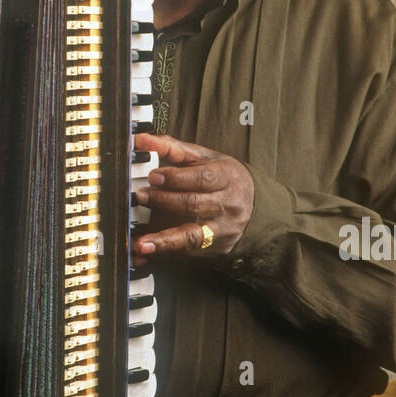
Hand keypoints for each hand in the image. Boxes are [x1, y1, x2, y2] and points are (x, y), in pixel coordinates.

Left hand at [131, 131, 254, 262]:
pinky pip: (187, 254)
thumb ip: (172, 148)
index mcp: (226, 177)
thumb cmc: (223, 178)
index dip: (177, 178)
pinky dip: (165, 255)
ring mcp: (222, 230)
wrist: (256, 207)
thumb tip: (141, 140)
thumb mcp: (204, 158)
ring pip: (192, 237)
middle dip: (164, 202)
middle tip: (139, 197)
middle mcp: (227, 205)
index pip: (202, 178)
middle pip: (194, 205)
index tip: (154, 176)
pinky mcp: (215, 249)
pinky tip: (146, 256)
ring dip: (165, 241)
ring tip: (141, 243)